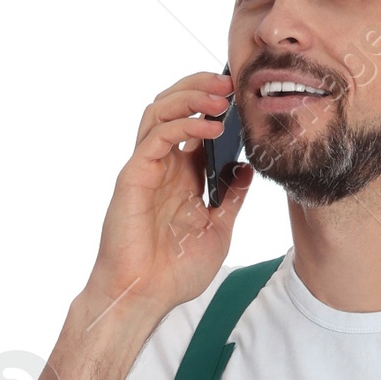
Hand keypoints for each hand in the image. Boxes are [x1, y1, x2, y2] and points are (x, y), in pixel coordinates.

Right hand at [86, 72, 251, 322]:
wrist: (146, 296)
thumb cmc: (174, 271)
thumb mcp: (218, 230)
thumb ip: (231, 198)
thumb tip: (246, 168)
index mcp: (180, 175)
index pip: (193, 124)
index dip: (214, 104)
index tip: (241, 95)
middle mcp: (161, 165)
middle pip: (173, 106)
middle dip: (200, 87)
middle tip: (230, 82)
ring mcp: (145, 168)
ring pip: (160, 111)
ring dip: (191, 96)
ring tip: (221, 96)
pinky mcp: (134, 176)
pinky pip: (156, 136)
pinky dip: (183, 124)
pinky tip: (211, 127)